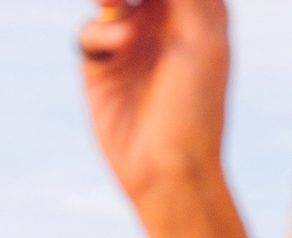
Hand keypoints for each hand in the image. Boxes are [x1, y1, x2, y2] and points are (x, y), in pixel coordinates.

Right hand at [80, 0, 230, 207]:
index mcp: (197, 8)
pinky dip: (100, 30)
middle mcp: (162, 20)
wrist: (168, 167)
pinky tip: (119, 43)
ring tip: (115, 1)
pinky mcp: (99, 66)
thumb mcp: (202, 34)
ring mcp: (128, 42)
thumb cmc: (198, 104)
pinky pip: (88, 31)